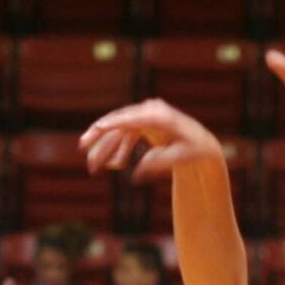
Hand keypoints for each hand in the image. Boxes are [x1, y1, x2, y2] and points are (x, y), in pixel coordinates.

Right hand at [80, 98, 227, 183]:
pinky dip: (118, 151)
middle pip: (118, 121)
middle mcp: (149, 112)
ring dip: (105, 149)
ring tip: (93, 167)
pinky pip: (125, 137)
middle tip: (82, 147)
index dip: (112, 123)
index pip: (131, 118)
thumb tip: (135, 173)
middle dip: (99, 136)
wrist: (202, 144)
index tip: (97, 128)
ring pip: (118, 131)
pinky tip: (114, 166)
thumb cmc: (194, 150)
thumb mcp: (180, 158)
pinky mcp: (143, 125)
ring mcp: (145, 117)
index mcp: (159, 116)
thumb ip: (159, 163)